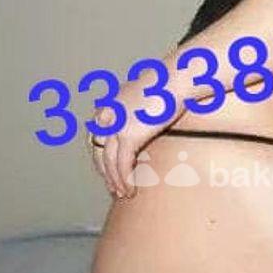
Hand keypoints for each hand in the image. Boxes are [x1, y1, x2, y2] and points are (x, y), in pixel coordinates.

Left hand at [89, 70, 184, 198]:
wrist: (177, 78)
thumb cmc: (170, 82)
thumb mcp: (147, 93)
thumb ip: (140, 105)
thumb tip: (149, 113)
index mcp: (110, 104)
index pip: (96, 134)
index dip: (100, 154)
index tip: (108, 167)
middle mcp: (107, 114)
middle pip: (97, 150)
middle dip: (104, 171)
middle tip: (113, 186)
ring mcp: (116, 125)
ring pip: (107, 161)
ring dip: (114, 180)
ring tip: (122, 193)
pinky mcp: (129, 135)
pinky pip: (122, 165)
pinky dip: (125, 180)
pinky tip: (130, 190)